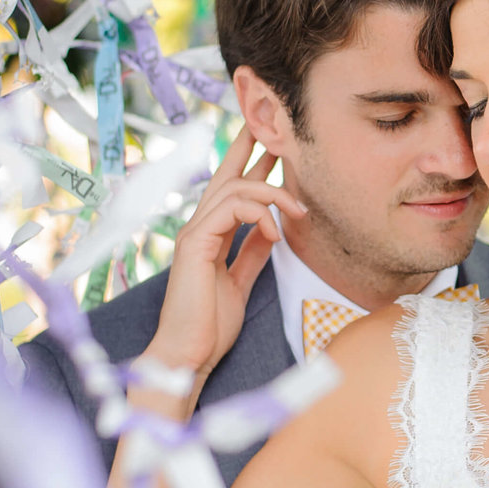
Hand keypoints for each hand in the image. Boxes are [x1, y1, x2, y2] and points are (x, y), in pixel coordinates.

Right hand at [146, 127, 305, 389]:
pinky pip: (229, 211)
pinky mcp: (194, 245)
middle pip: (225, 176)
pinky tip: (275, 232)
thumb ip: (252, 254)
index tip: (271, 146)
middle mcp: (198, 228)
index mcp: (210, 236)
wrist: (189, 354)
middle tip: (277, 133)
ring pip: (233, 189)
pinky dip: (258, 216)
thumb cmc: (210, 325)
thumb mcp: (241, 282)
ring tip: (299, 210)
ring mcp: (193, 234)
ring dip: (272, 194)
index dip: (248, 164)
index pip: (230, 191)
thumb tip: (272, 231)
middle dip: (251, 150)